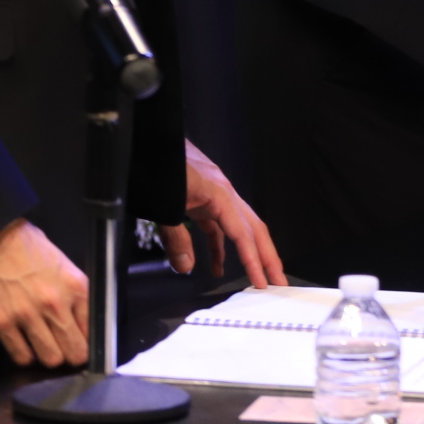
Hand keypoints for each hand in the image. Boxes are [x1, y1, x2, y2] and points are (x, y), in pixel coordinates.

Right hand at [0, 219, 87, 367]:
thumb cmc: (28, 249)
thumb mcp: (64, 266)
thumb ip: (74, 294)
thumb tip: (83, 321)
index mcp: (76, 287)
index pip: (93, 329)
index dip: (89, 342)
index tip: (84, 345)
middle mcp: (55, 303)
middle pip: (74, 350)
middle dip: (72, 355)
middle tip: (66, 353)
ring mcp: (27, 315)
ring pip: (49, 357)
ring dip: (48, 357)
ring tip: (45, 350)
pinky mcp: (1, 322)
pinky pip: (20, 354)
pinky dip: (24, 356)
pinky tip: (25, 348)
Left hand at [160, 141, 285, 287]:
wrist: (145, 141)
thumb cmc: (156, 166)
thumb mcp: (162, 208)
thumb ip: (176, 239)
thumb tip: (185, 267)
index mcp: (219, 194)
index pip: (243, 234)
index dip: (254, 260)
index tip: (262, 281)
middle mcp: (223, 192)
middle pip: (253, 228)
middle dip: (267, 256)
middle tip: (278, 280)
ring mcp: (213, 194)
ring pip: (238, 226)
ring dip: (246, 252)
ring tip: (253, 277)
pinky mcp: (201, 197)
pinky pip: (217, 225)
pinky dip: (219, 245)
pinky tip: (215, 265)